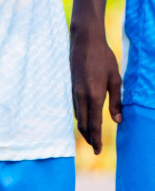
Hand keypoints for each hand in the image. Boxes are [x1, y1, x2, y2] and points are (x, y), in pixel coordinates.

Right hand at [71, 25, 122, 152]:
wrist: (84, 40)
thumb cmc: (104, 58)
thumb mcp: (116, 79)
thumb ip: (116, 101)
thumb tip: (118, 121)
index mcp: (95, 95)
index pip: (94, 123)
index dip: (96, 138)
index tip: (98, 150)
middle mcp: (82, 95)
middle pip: (83, 123)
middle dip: (89, 137)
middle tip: (95, 148)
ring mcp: (74, 90)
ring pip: (78, 115)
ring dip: (84, 128)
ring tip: (91, 137)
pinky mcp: (71, 86)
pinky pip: (75, 106)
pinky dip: (80, 117)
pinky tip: (84, 119)